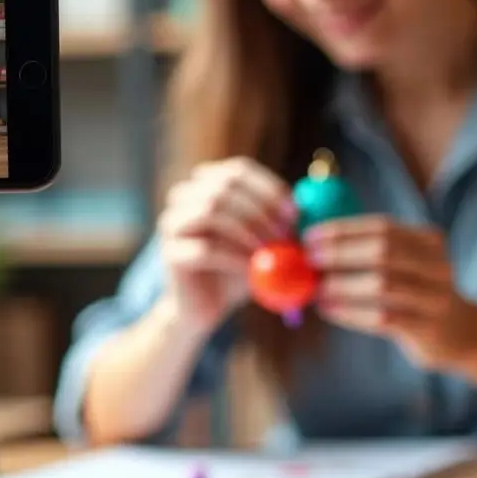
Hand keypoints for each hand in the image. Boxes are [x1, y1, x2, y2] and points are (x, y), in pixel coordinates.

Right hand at [157, 157, 296, 333]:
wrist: (204, 307)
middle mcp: (183, 197)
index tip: (294, 212)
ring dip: (247, 231)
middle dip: (260, 210)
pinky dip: (235, 257)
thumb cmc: (234, 269)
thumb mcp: (260, 240)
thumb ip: (277, 221)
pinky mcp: (171, 253)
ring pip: (211, 211)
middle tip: (284, 234)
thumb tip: (306, 206)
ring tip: (268, 252)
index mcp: (205, 185)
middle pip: (224, 187)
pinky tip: (252, 269)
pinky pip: (205, 248)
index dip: (268, 187)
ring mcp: (172, 223)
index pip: (237, 170)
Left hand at [304, 215, 476, 368]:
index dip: (344, 229)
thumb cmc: (417, 295)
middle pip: (384, 250)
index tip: (310, 236)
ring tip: (316, 289)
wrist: (462, 334)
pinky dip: (351, 312)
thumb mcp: (406, 266)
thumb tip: (313, 243)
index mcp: (429, 241)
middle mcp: (437, 264)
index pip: (382, 226)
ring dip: (343, 285)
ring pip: (383, 284)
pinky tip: (329, 309)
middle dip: (341, 252)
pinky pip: (384, 317)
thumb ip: (370, 251)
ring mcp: (436, 297)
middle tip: (310, 259)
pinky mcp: (428, 328)